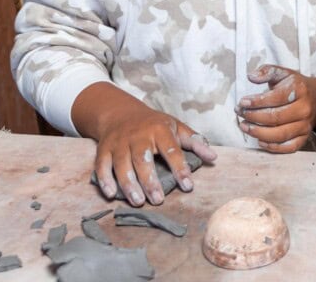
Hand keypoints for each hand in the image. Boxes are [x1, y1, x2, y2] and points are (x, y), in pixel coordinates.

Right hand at [78, 84, 216, 206]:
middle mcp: (139, 135)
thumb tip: (213, 157)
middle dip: (150, 180)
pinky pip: (102, 165)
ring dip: (129, 184)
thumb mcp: (177, 127)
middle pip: (143, 159)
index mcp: (160, 129)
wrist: (121, 113)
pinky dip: (104, 180)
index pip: (172, 150)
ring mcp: (119, 143)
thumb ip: (194, 142)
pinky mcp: (104, 149)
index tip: (188, 186)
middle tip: (158, 200)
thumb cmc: (154, 124)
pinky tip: (111, 194)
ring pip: (122, 164)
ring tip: (138, 201)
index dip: (180, 168)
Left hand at [237, 65, 315, 152]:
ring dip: (258, 133)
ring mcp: (305, 125)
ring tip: (245, 126)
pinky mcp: (304, 137)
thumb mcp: (283, 73)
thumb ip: (266, 71)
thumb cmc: (296, 86)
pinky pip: (287, 147)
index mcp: (299, 89)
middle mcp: (304, 108)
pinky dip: (272, 146)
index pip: (275, 98)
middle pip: (275, 118)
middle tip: (240, 114)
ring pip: (279, 134)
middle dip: (253, 117)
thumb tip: (251, 76)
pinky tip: (260, 140)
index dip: (255, 102)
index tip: (242, 102)